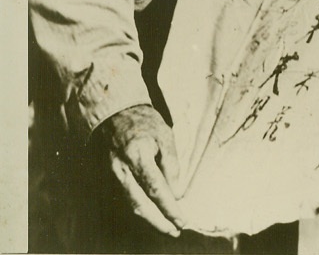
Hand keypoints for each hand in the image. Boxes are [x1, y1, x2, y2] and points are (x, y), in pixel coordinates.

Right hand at [96, 104, 183, 235]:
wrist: (116, 114)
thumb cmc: (145, 123)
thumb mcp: (165, 136)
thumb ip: (171, 165)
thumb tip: (175, 193)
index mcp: (137, 157)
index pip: (156, 189)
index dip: (168, 208)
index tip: (181, 220)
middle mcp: (121, 170)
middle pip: (140, 205)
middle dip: (158, 221)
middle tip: (175, 230)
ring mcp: (113, 176)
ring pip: (131, 205)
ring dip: (150, 218)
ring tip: (168, 226)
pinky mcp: (110, 178)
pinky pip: (127, 199)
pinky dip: (141, 209)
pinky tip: (154, 213)